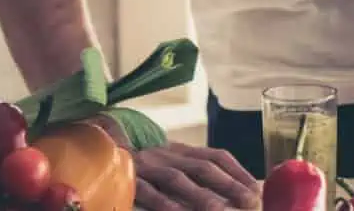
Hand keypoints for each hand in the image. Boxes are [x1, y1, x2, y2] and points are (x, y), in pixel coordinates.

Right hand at [129, 143, 259, 210]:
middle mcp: (167, 154)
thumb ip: (195, 173)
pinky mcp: (128, 180)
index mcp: (181, 150)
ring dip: (202, 197)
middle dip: (229, 185)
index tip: (258, 189)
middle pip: (202, 167)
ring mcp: (147, 166)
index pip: (216, 156)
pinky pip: (149, 193)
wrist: (96, 151)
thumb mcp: (170, 164)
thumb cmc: (143, 168)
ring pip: (178, 180)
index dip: (238, 171)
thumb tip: (237, 191)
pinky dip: (166, 204)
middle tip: (250, 202)